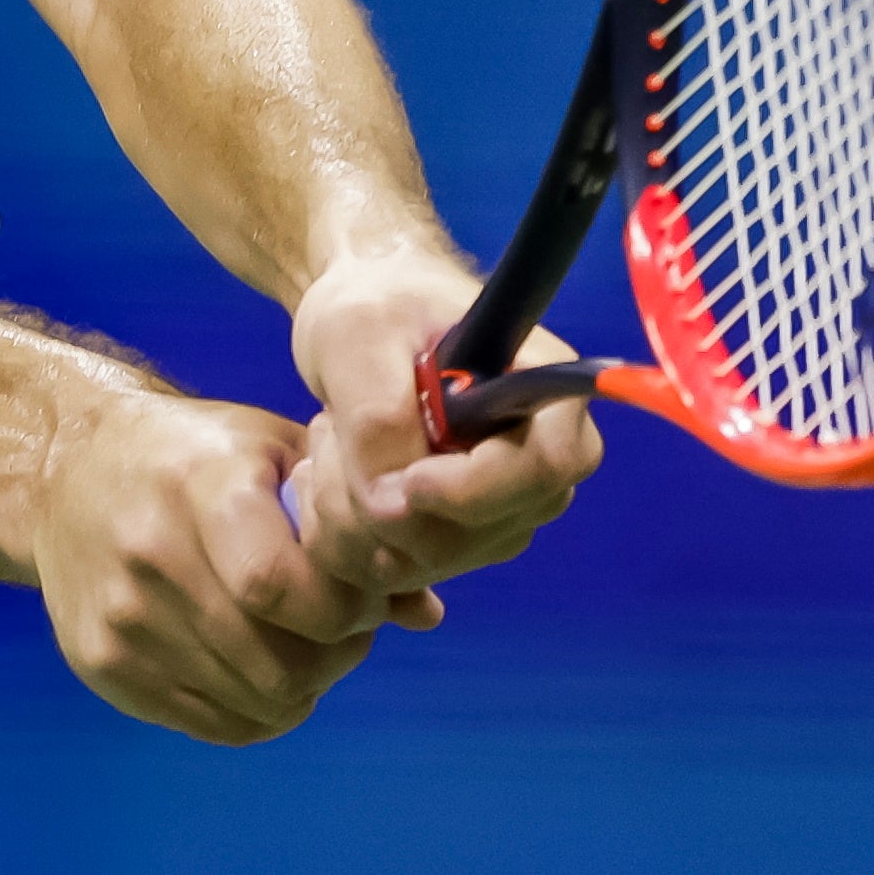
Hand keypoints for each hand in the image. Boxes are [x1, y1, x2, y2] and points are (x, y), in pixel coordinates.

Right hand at [32, 391, 430, 745]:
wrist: (61, 469)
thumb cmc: (191, 455)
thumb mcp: (272, 451)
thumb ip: (347, 523)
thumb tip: (422, 612)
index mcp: (200, 487)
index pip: (280, 587)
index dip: (345, 614)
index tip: (361, 602)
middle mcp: (150, 554)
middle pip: (276, 662)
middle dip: (333, 660)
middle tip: (339, 633)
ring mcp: (119, 617)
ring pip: (253, 704)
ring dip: (299, 687)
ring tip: (298, 645)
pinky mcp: (99, 663)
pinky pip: (212, 724)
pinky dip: (254, 710)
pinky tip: (254, 666)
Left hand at [290, 248, 602, 595]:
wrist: (359, 322)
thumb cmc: (373, 304)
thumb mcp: (358, 336)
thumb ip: (377, 419)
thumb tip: (392, 507)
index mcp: (543, 389)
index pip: (552, 465)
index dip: (479, 487)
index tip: (408, 477)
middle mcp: (535, 461)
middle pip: (484, 532)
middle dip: (385, 504)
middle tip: (328, 431)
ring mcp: (499, 508)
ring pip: (431, 560)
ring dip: (351, 515)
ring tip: (325, 438)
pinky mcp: (454, 537)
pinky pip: (396, 570)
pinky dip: (341, 536)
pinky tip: (322, 475)